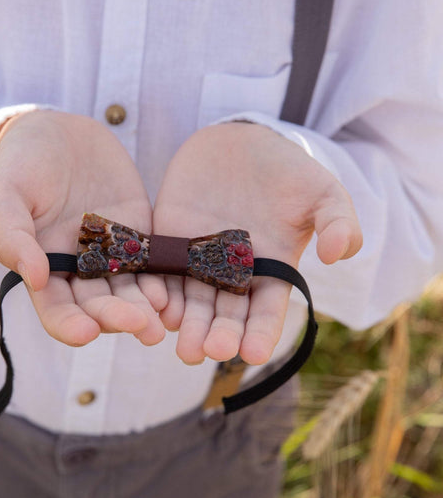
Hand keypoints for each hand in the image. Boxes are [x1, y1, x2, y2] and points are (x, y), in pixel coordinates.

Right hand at [0, 110, 166, 346]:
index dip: (69, 325)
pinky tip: (172, 291)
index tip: (86, 333)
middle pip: (98, 305)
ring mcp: (112, 254)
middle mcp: (79, 269)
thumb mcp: (6, 192)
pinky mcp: (138, 236)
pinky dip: (161, 279)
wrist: (59, 132)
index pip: (56, 309)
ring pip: (129, 290)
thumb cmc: (23, 162)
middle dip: (117, 318)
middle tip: (141, 328)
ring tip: (161, 322)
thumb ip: (11, 235)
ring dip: (145, 310)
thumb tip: (33, 278)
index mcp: (44, 267)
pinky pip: (152, 262)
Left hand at [153, 122, 361, 364]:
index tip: (253, 354)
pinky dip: (161, 291)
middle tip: (211, 352)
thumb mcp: (322, 192)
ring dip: (188, 325)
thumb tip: (339, 256)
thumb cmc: (287, 171)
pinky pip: (163, 272)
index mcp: (270, 270)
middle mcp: (233, 274)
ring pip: (192, 301)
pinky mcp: (171, 242)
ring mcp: (198, 260)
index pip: (266, 311)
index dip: (261, 333)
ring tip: (185, 349)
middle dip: (220, 335)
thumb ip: (338, 222)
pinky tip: (158, 310)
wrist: (241, 142)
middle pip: (225, 313)